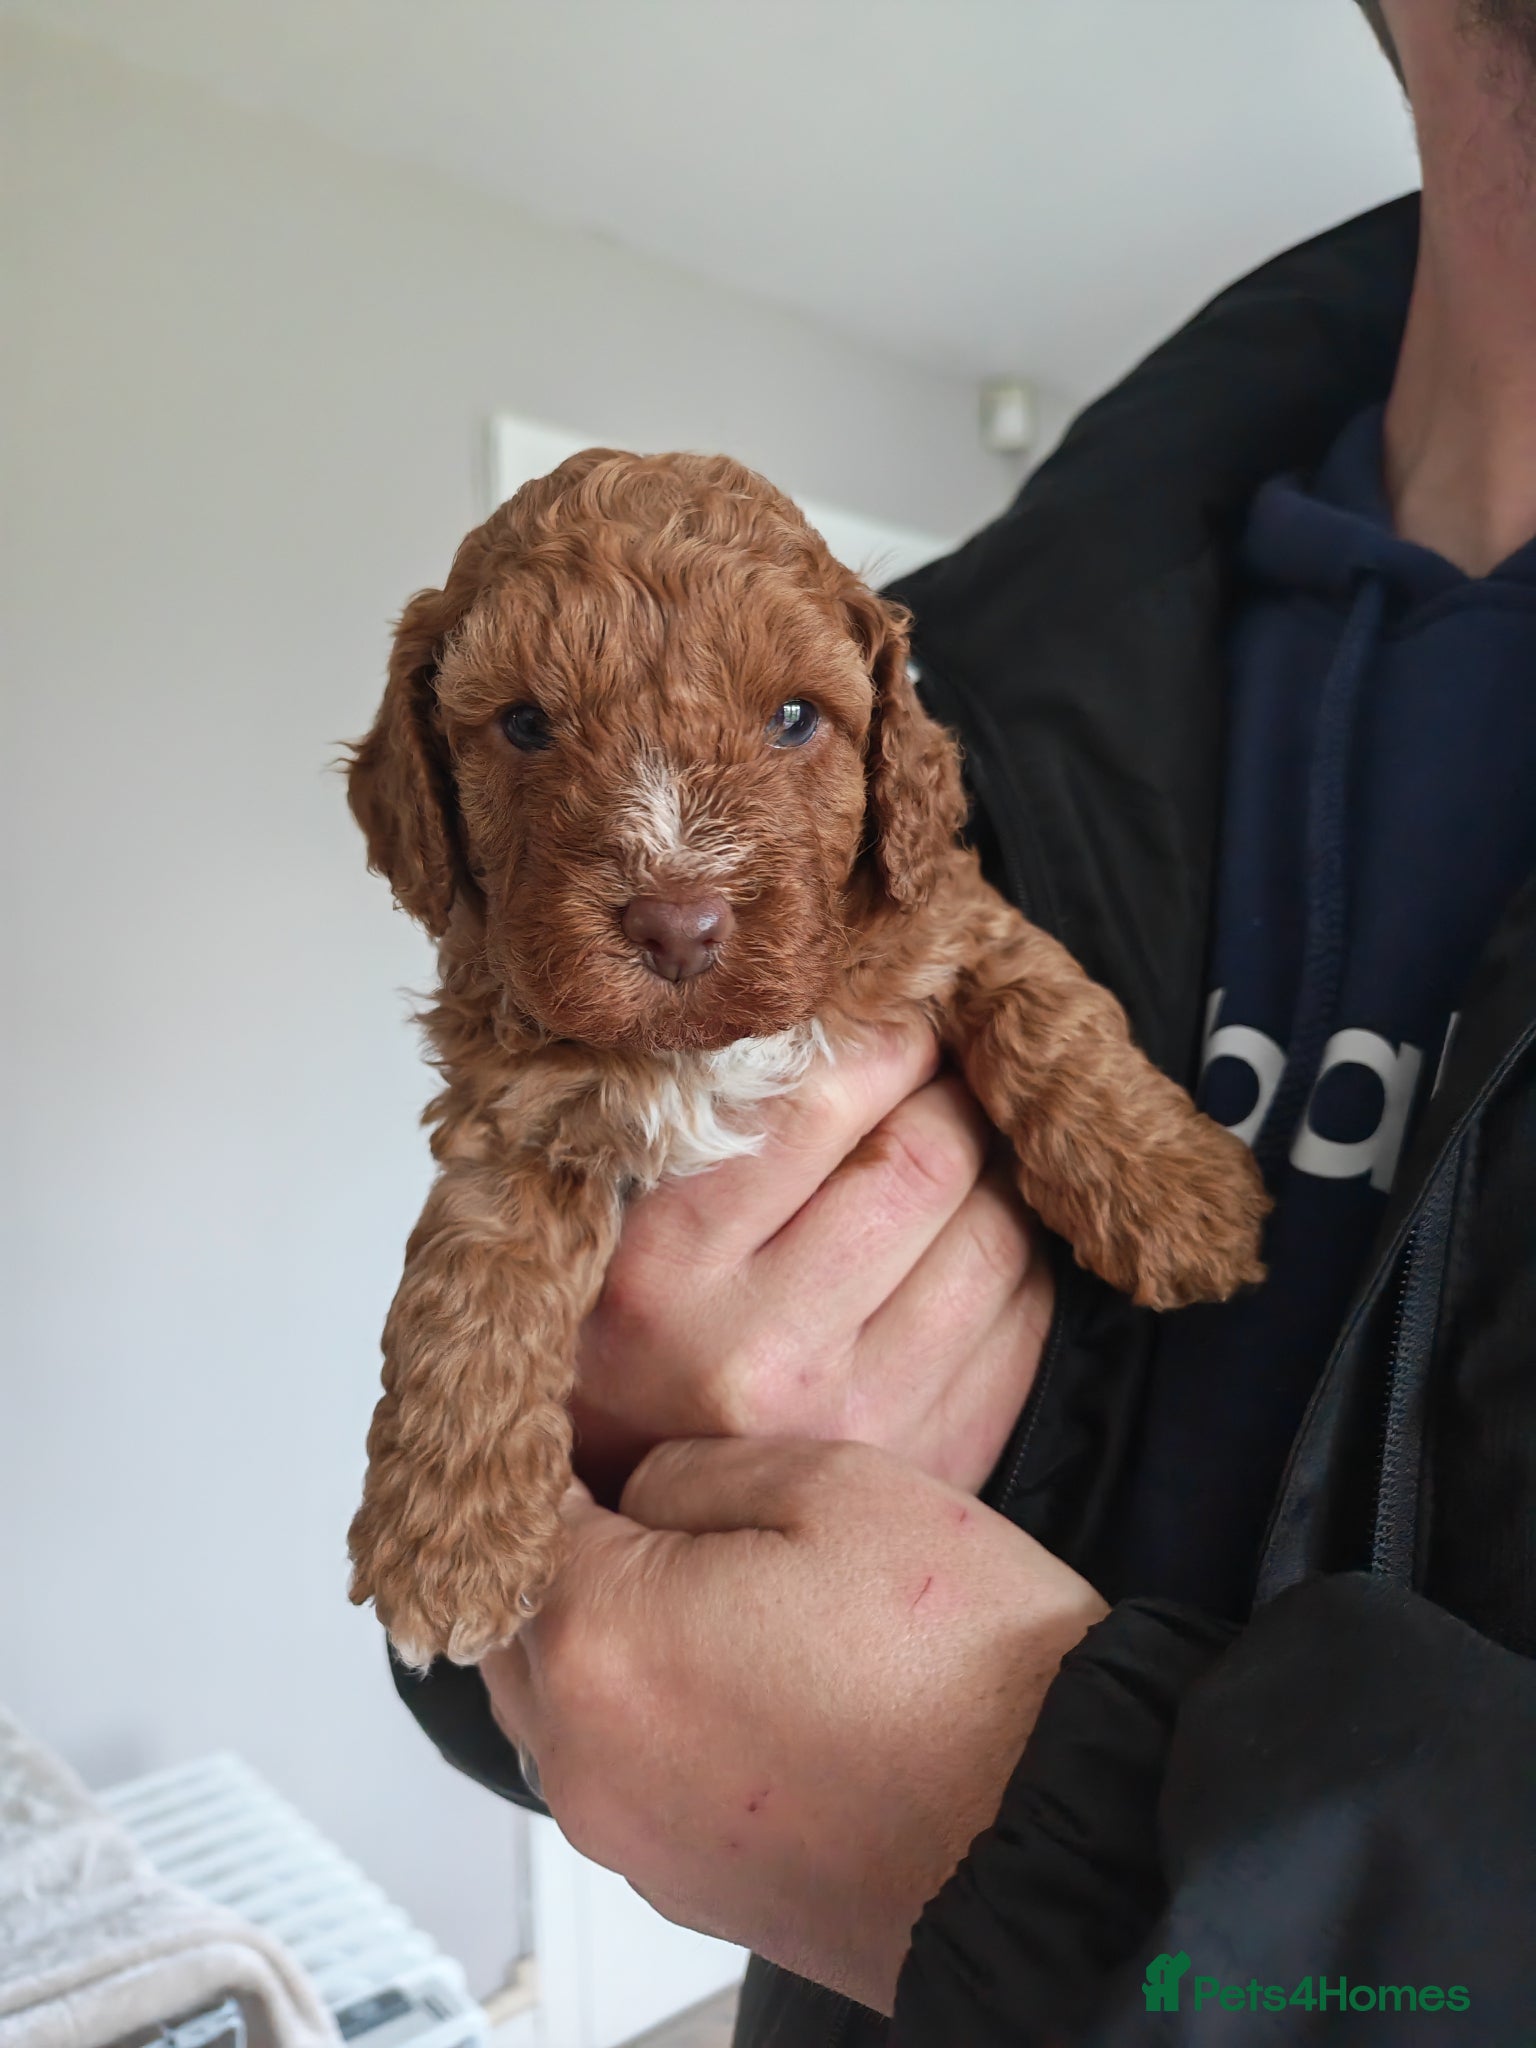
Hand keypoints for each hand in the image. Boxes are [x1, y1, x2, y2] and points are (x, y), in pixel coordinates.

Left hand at [481, 1436, 1106, 2013]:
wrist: (1063, 1839)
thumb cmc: (964, 1663)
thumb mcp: (830, 1482)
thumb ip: (688, 1467)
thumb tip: (633, 1488)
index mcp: (600, 1635)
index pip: (507, 1514)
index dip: (546, 1451)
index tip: (586, 1419)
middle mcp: (583, 1753)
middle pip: (510, 1616)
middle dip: (561, 1547)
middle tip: (644, 1491)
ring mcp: (628, 1835)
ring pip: (559, 1700)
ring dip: (602, 1634)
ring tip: (706, 1582)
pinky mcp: (683, 1884)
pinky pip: (619, 1772)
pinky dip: (648, 1716)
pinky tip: (743, 1673)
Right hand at [573, 1021, 1054, 1497]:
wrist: (632, 1525)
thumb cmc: (621, 1343)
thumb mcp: (618, 1228)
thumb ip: (708, 1130)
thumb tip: (848, 1018)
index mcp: (666, 1275)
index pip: (819, 1107)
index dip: (884, 1042)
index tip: (894, 1023)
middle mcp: (762, 1354)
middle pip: (926, 1161)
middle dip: (951, 1094)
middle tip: (941, 1074)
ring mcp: (861, 1421)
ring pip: (997, 1233)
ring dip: (995, 1169)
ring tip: (958, 1152)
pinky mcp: (936, 1459)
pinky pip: (1028, 1314)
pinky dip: (1017, 1253)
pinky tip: (970, 1240)